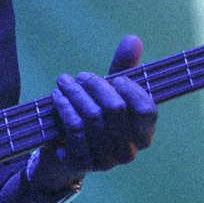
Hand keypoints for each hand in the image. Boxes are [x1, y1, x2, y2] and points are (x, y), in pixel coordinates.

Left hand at [39, 35, 158, 190]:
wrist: (63, 150)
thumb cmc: (92, 117)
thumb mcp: (109, 92)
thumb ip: (123, 68)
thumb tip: (133, 39)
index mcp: (143, 134)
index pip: (147, 110)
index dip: (131, 90)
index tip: (115, 79)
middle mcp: (129, 151)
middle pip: (115, 109)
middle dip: (95, 86)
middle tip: (81, 76)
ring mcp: (106, 161)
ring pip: (92, 117)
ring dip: (75, 93)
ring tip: (63, 82)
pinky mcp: (82, 163)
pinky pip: (74, 129)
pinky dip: (64, 107)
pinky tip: (56, 96)